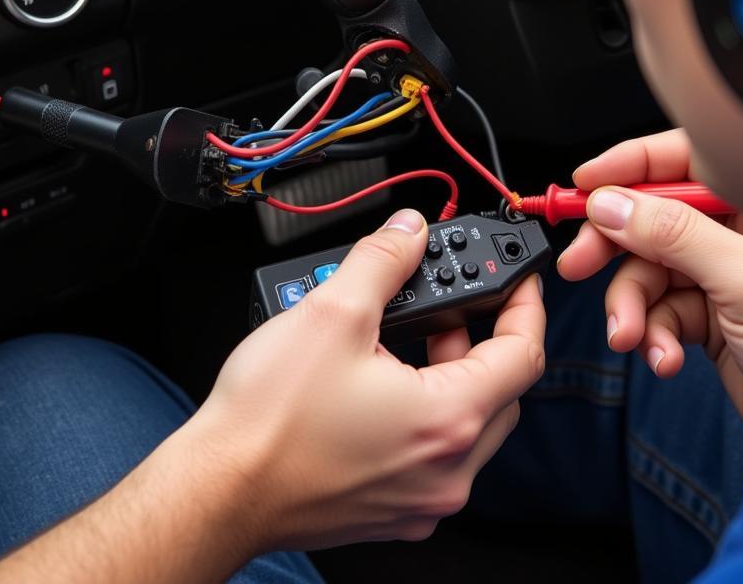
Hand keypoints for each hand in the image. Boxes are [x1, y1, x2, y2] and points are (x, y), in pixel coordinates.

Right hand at [195, 208, 545, 551]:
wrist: (217, 489)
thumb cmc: (269, 421)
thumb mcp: (332, 312)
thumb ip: (383, 260)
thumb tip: (409, 232)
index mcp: (449, 420)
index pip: (524, 354)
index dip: (525, 303)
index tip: (518, 277)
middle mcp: (447, 471)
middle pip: (501, 390)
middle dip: (480, 337)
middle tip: (447, 303)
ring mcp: (422, 498)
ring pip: (468, 423)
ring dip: (449, 373)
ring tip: (400, 335)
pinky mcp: (393, 510)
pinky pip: (434, 454)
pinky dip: (424, 412)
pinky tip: (379, 382)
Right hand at [558, 129, 742, 467]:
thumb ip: (673, 234)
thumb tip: (611, 203)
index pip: (682, 162)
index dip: (627, 168)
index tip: (582, 186)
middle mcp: (739, 234)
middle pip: (651, 218)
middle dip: (613, 247)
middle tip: (578, 265)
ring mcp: (722, 276)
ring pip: (647, 271)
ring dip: (630, 307)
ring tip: (630, 336)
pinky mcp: (710, 318)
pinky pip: (658, 312)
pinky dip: (651, 335)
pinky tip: (665, 357)